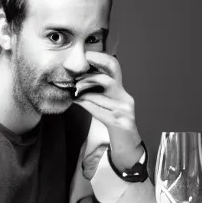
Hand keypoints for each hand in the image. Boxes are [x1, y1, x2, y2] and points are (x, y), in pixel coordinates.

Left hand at [73, 51, 142, 169]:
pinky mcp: (120, 121)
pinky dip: (86, 104)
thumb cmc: (113, 125)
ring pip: (101, 91)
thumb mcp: (105, 106)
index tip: (86, 54)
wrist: (127, 148)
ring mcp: (124, 109)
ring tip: (74, 91)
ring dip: (84, 89)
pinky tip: (77, 102)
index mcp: (121, 91)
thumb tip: (75, 84)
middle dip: (94, 66)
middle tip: (78, 69)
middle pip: (112, 72)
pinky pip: (99, 109)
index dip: (101, 58)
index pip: (114, 67)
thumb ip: (95, 94)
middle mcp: (125, 97)